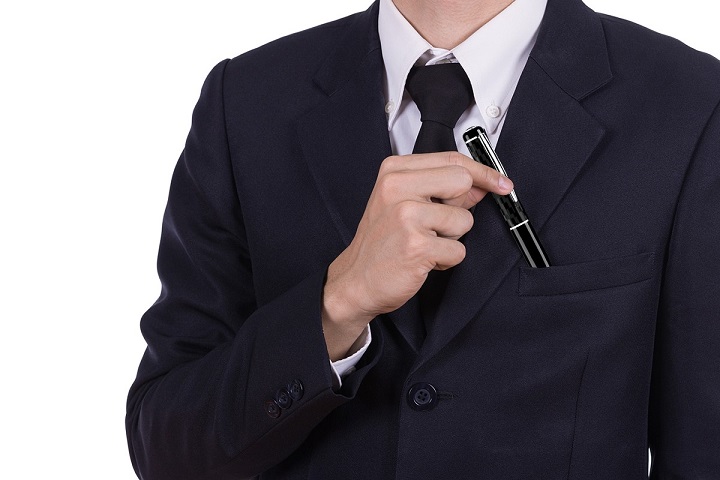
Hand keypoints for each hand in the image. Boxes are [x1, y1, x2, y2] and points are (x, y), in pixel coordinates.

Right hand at [322, 151, 513, 359]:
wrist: (356, 280)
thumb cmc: (382, 243)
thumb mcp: (404, 204)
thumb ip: (442, 190)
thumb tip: (482, 185)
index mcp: (394, 172)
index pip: (452, 160)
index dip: (483, 172)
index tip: (501, 183)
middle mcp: (397, 188)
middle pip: (462, 182)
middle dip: (460, 208)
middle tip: (438, 225)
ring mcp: (407, 216)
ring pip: (464, 220)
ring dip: (451, 239)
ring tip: (424, 244)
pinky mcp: (417, 245)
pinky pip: (458, 250)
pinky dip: (446, 260)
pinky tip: (423, 260)